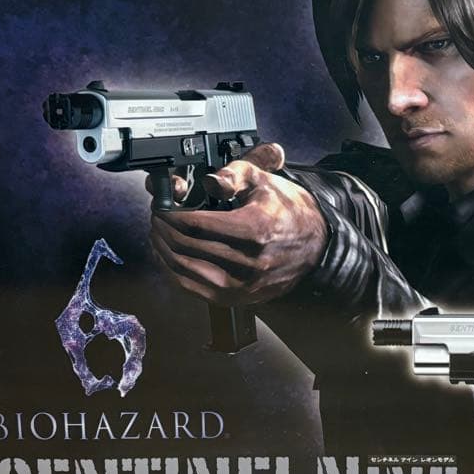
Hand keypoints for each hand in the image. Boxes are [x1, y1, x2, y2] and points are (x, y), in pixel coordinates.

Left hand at [149, 143, 328, 305]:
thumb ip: (233, 175)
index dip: (170, 215)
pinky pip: (193, 288)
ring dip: (163, 251)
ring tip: (158, 235)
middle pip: (186, 246)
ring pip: (185, 269)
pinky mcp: (237, 299)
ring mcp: (241, 285)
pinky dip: (174, 272)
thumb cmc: (289, 212)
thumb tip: (207, 181)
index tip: (161, 207)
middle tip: (156, 219)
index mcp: (254, 229)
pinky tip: (168, 258)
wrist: (316, 247)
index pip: (195, 224)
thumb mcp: (264, 182)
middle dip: (163, 231)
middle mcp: (248, 262)